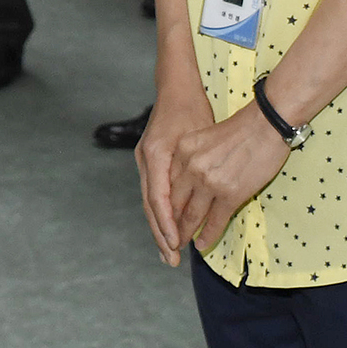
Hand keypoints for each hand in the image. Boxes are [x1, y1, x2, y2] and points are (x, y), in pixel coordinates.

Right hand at [135, 83, 215, 266]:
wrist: (176, 86)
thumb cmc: (192, 109)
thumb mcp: (198, 137)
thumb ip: (195, 171)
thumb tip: (201, 203)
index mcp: (156, 155)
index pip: (158, 198)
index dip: (166, 224)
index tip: (175, 244)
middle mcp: (146, 160)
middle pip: (150, 205)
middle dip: (161, 234)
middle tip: (172, 260)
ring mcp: (145, 160)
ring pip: (150, 202)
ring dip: (160, 228)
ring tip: (169, 252)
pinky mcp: (150, 161)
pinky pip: (153, 194)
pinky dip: (160, 214)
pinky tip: (169, 229)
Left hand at [165, 101, 291, 258]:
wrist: (266, 123)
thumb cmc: (240, 128)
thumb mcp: (204, 137)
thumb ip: (191, 158)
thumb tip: (186, 182)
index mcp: (183, 151)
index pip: (168, 184)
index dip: (164, 204)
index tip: (163, 216)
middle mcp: (191, 167)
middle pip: (175, 203)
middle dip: (171, 224)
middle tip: (168, 238)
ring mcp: (209, 182)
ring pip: (192, 215)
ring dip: (186, 233)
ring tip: (182, 244)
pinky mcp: (230, 194)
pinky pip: (215, 221)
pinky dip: (208, 235)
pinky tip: (202, 244)